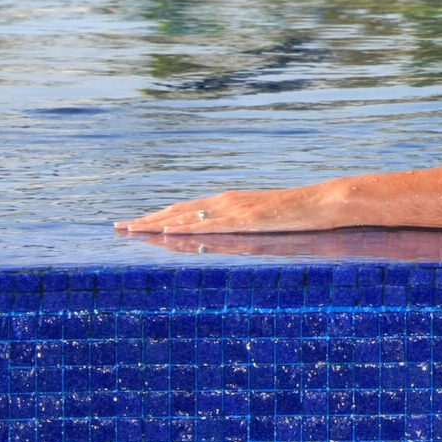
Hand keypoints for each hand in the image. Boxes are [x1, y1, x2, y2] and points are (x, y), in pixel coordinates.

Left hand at [116, 184, 343, 235]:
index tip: (134, 224)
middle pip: (177, 210)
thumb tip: (224, 239)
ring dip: (156, 223)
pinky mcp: (245, 219)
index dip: (158, 216)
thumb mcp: (264, 222)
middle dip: (147, 220)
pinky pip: (210, 225)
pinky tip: (168, 231)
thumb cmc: (299, 213)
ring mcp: (234, 209)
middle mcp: (226, 201)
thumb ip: (243, 227)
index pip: (185, 209)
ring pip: (187, 216)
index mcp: (229, 202)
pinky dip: (186, 228)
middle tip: (117, 227)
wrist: (324, 201)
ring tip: (131, 229)